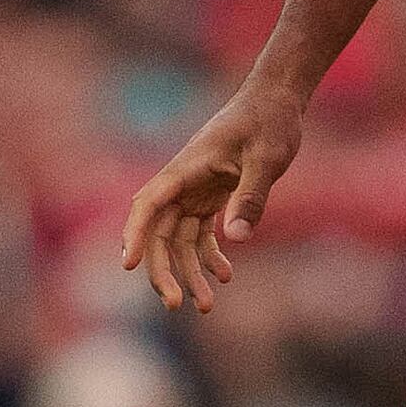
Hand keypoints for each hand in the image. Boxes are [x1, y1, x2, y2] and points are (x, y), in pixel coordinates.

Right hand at [121, 78, 303, 311]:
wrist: (277, 100)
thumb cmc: (270, 121)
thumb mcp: (267, 158)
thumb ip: (251, 197)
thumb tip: (236, 241)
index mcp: (186, 168)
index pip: (148, 204)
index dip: (134, 235)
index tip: (128, 265)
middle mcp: (182, 182)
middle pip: (159, 232)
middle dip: (163, 270)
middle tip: (175, 306)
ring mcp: (194, 191)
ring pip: (179, 239)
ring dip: (189, 272)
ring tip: (206, 306)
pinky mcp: (210, 196)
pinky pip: (200, 233)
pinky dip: (209, 256)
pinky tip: (226, 275)